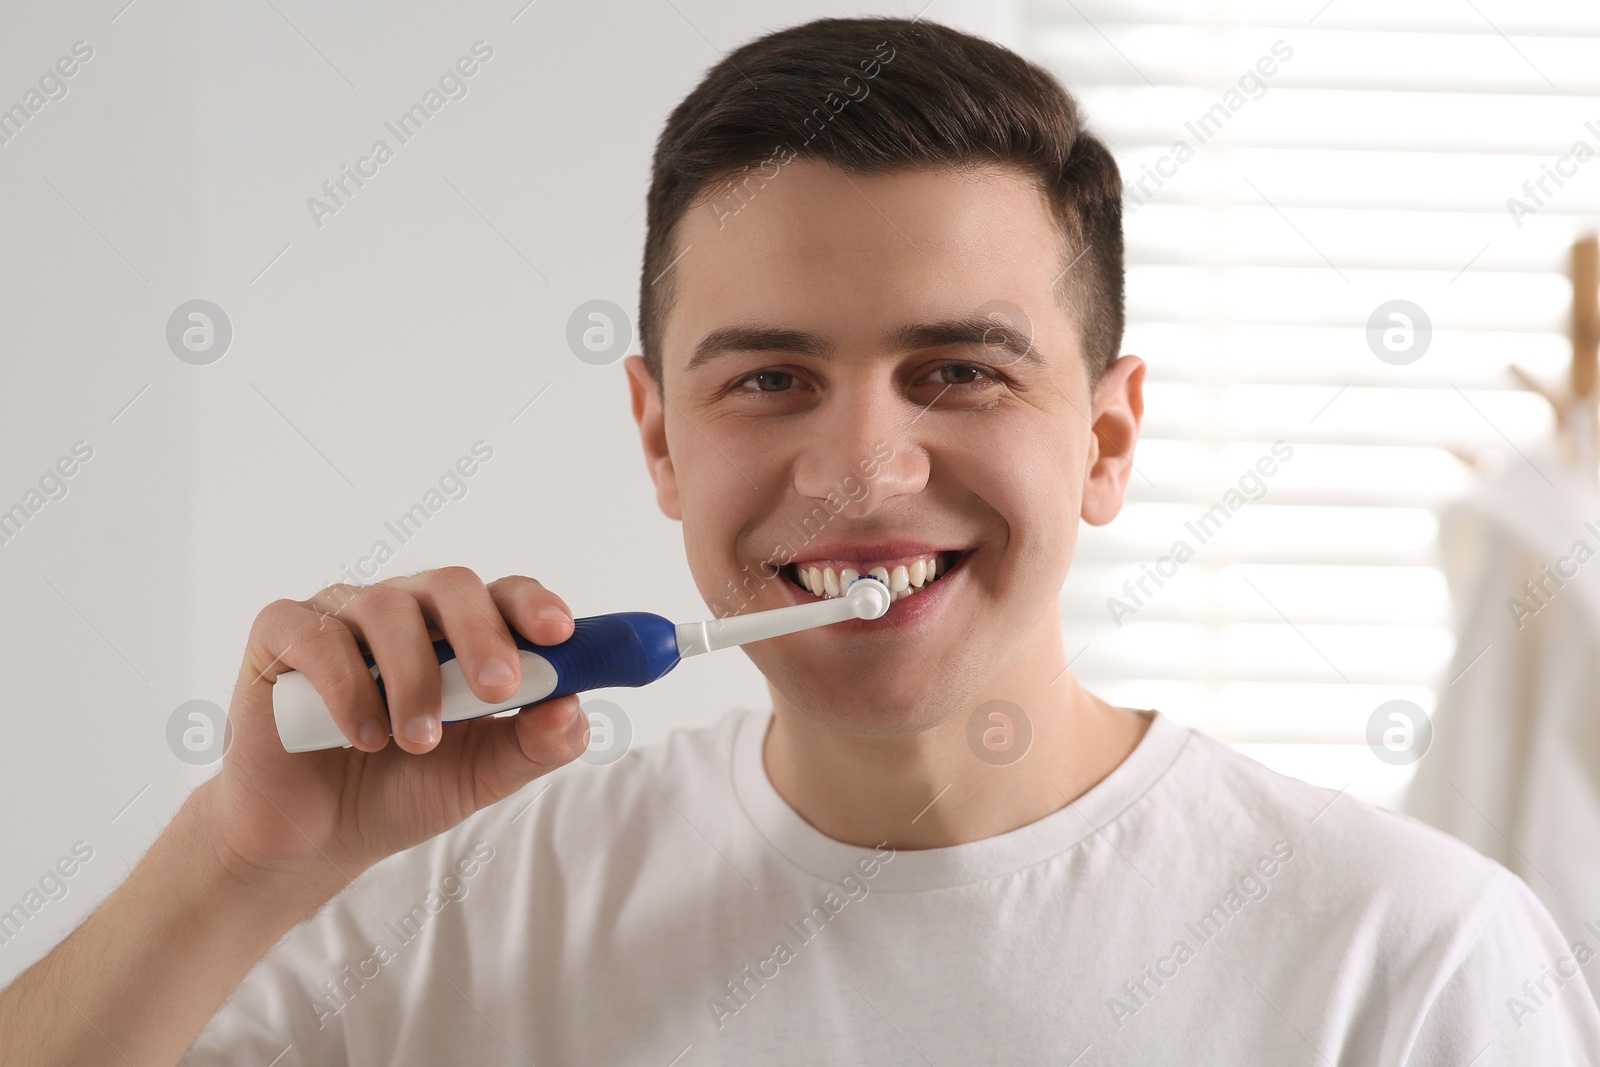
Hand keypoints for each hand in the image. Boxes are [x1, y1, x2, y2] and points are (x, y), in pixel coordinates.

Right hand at [201, 568, 588, 903]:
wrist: (312, 837)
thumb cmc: (402, 790)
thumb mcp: (479, 776)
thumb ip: (532, 745)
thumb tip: (577, 712)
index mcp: (460, 631)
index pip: (505, 594)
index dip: (534, 605)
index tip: (561, 634)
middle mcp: (405, 609)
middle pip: (452, 584)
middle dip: (483, 634)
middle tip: (498, 689)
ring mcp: (342, 614)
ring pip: (388, 610)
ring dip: (414, 680)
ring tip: (419, 742)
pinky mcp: (282, 633)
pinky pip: (319, 637)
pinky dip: (348, 687)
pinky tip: (362, 737)